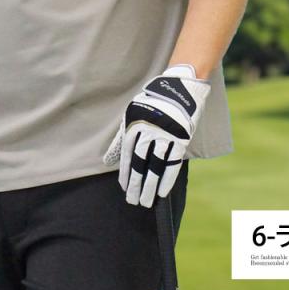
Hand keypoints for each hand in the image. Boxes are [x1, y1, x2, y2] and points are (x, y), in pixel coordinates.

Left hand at [102, 64, 210, 206]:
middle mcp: (149, 130)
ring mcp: (166, 134)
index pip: (128, 154)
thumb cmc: (152, 103)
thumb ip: (121, 138)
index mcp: (135, 123)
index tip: (125, 188)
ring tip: (146, 201)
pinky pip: (173, 162)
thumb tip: (107, 161)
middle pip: (141, 163)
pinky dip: (167, 179)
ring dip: (151, 186)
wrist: (179, 87)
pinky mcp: (181, 137)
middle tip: (133, 201)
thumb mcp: (132, 114)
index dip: (126, 173)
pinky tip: (162, 192)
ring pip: (156, 166)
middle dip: (136, 184)